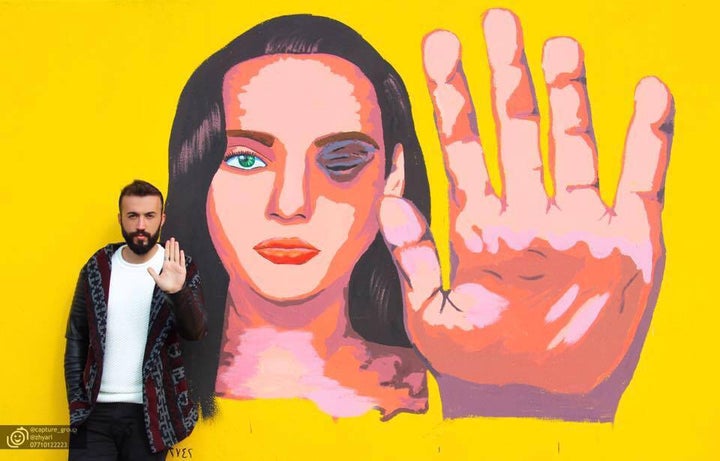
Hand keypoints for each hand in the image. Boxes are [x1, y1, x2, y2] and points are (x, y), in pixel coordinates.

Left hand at [148, 237, 186, 293]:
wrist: (173, 290)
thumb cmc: (165, 286)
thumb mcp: (157, 279)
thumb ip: (153, 273)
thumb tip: (147, 267)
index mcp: (166, 265)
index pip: (166, 254)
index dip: (167, 248)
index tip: (167, 242)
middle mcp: (172, 264)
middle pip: (172, 253)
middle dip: (172, 246)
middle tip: (172, 238)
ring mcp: (177, 267)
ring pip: (177, 255)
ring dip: (176, 249)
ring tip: (176, 242)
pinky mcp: (182, 270)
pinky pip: (181, 262)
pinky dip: (181, 257)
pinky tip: (181, 251)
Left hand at [379, 9, 672, 396]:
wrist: (545, 395)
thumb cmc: (484, 359)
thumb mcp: (433, 319)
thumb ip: (414, 261)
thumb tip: (392, 202)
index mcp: (479, 223)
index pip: (461, 145)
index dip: (451, 95)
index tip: (440, 46)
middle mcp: (527, 209)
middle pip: (516, 128)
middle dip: (506, 77)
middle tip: (498, 20)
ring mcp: (578, 219)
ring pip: (574, 142)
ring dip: (570, 93)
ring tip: (559, 45)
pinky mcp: (629, 238)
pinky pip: (644, 178)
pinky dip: (651, 138)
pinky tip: (650, 93)